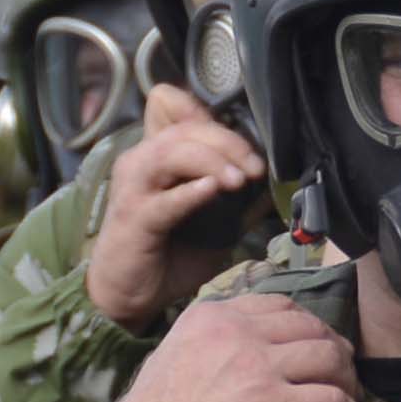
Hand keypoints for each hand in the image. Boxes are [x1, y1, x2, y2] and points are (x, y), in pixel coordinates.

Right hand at [54, 295, 359, 401]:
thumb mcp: (171, 358)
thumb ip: (208, 346)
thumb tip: (236, 356)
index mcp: (213, 317)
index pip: (280, 305)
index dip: (307, 326)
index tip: (315, 348)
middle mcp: (238, 332)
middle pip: (312, 327)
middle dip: (334, 351)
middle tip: (341, 377)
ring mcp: (259, 367)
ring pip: (330, 357)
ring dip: (347, 381)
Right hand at [84, 87, 269, 327]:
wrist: (128, 296)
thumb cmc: (167, 255)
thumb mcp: (211, 222)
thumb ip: (235, 200)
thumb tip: (272, 188)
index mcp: (156, 155)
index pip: (169, 105)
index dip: (202, 108)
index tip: (242, 140)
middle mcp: (140, 162)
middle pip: (184, 128)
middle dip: (227, 141)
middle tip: (254, 167)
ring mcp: (133, 188)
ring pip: (172, 153)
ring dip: (212, 161)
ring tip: (239, 180)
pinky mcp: (134, 218)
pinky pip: (164, 199)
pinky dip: (190, 191)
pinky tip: (213, 190)